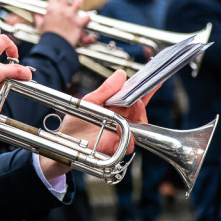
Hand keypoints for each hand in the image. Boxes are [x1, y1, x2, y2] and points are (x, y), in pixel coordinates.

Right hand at [36, 0, 93, 46]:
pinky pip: (87, 16)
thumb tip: (36, 15)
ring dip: (79, 2)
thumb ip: (38, 19)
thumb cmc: (47, 37)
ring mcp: (71, 15)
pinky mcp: (79, 23)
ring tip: (77, 6)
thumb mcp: (40, 26)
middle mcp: (62, 9)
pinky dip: (87, 18)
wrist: (54, 46)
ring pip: (79, 0)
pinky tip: (85, 19)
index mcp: (52, 9)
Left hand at [38, 70, 152, 178]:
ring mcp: (120, 133)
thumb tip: (121, 74)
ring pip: (138, 126)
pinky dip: (129, 137)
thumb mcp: (88, 102)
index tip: (157, 81)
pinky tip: (123, 130)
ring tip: (133, 113)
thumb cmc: (74, 122)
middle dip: (141, 106)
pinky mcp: (116, 147)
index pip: (135, 97)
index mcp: (116, 107)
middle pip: (140, 111)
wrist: (63, 141)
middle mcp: (121, 119)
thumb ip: (105, 90)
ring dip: (138, 118)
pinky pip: (129, 143)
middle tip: (137, 102)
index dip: (147, 90)